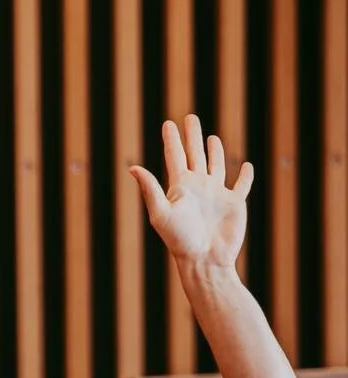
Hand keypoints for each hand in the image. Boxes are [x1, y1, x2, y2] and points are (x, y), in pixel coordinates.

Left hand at [129, 114, 252, 268]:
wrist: (205, 260)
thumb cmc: (180, 239)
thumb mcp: (161, 212)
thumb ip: (150, 189)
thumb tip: (132, 168)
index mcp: (180, 187)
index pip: (175, 157)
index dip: (172, 140)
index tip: (168, 123)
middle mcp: (198, 187)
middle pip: (195, 154)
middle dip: (192, 137)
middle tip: (190, 118)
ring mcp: (217, 195)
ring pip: (216, 165)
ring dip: (215, 151)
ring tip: (211, 138)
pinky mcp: (235, 203)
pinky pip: (242, 185)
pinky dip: (245, 176)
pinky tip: (246, 166)